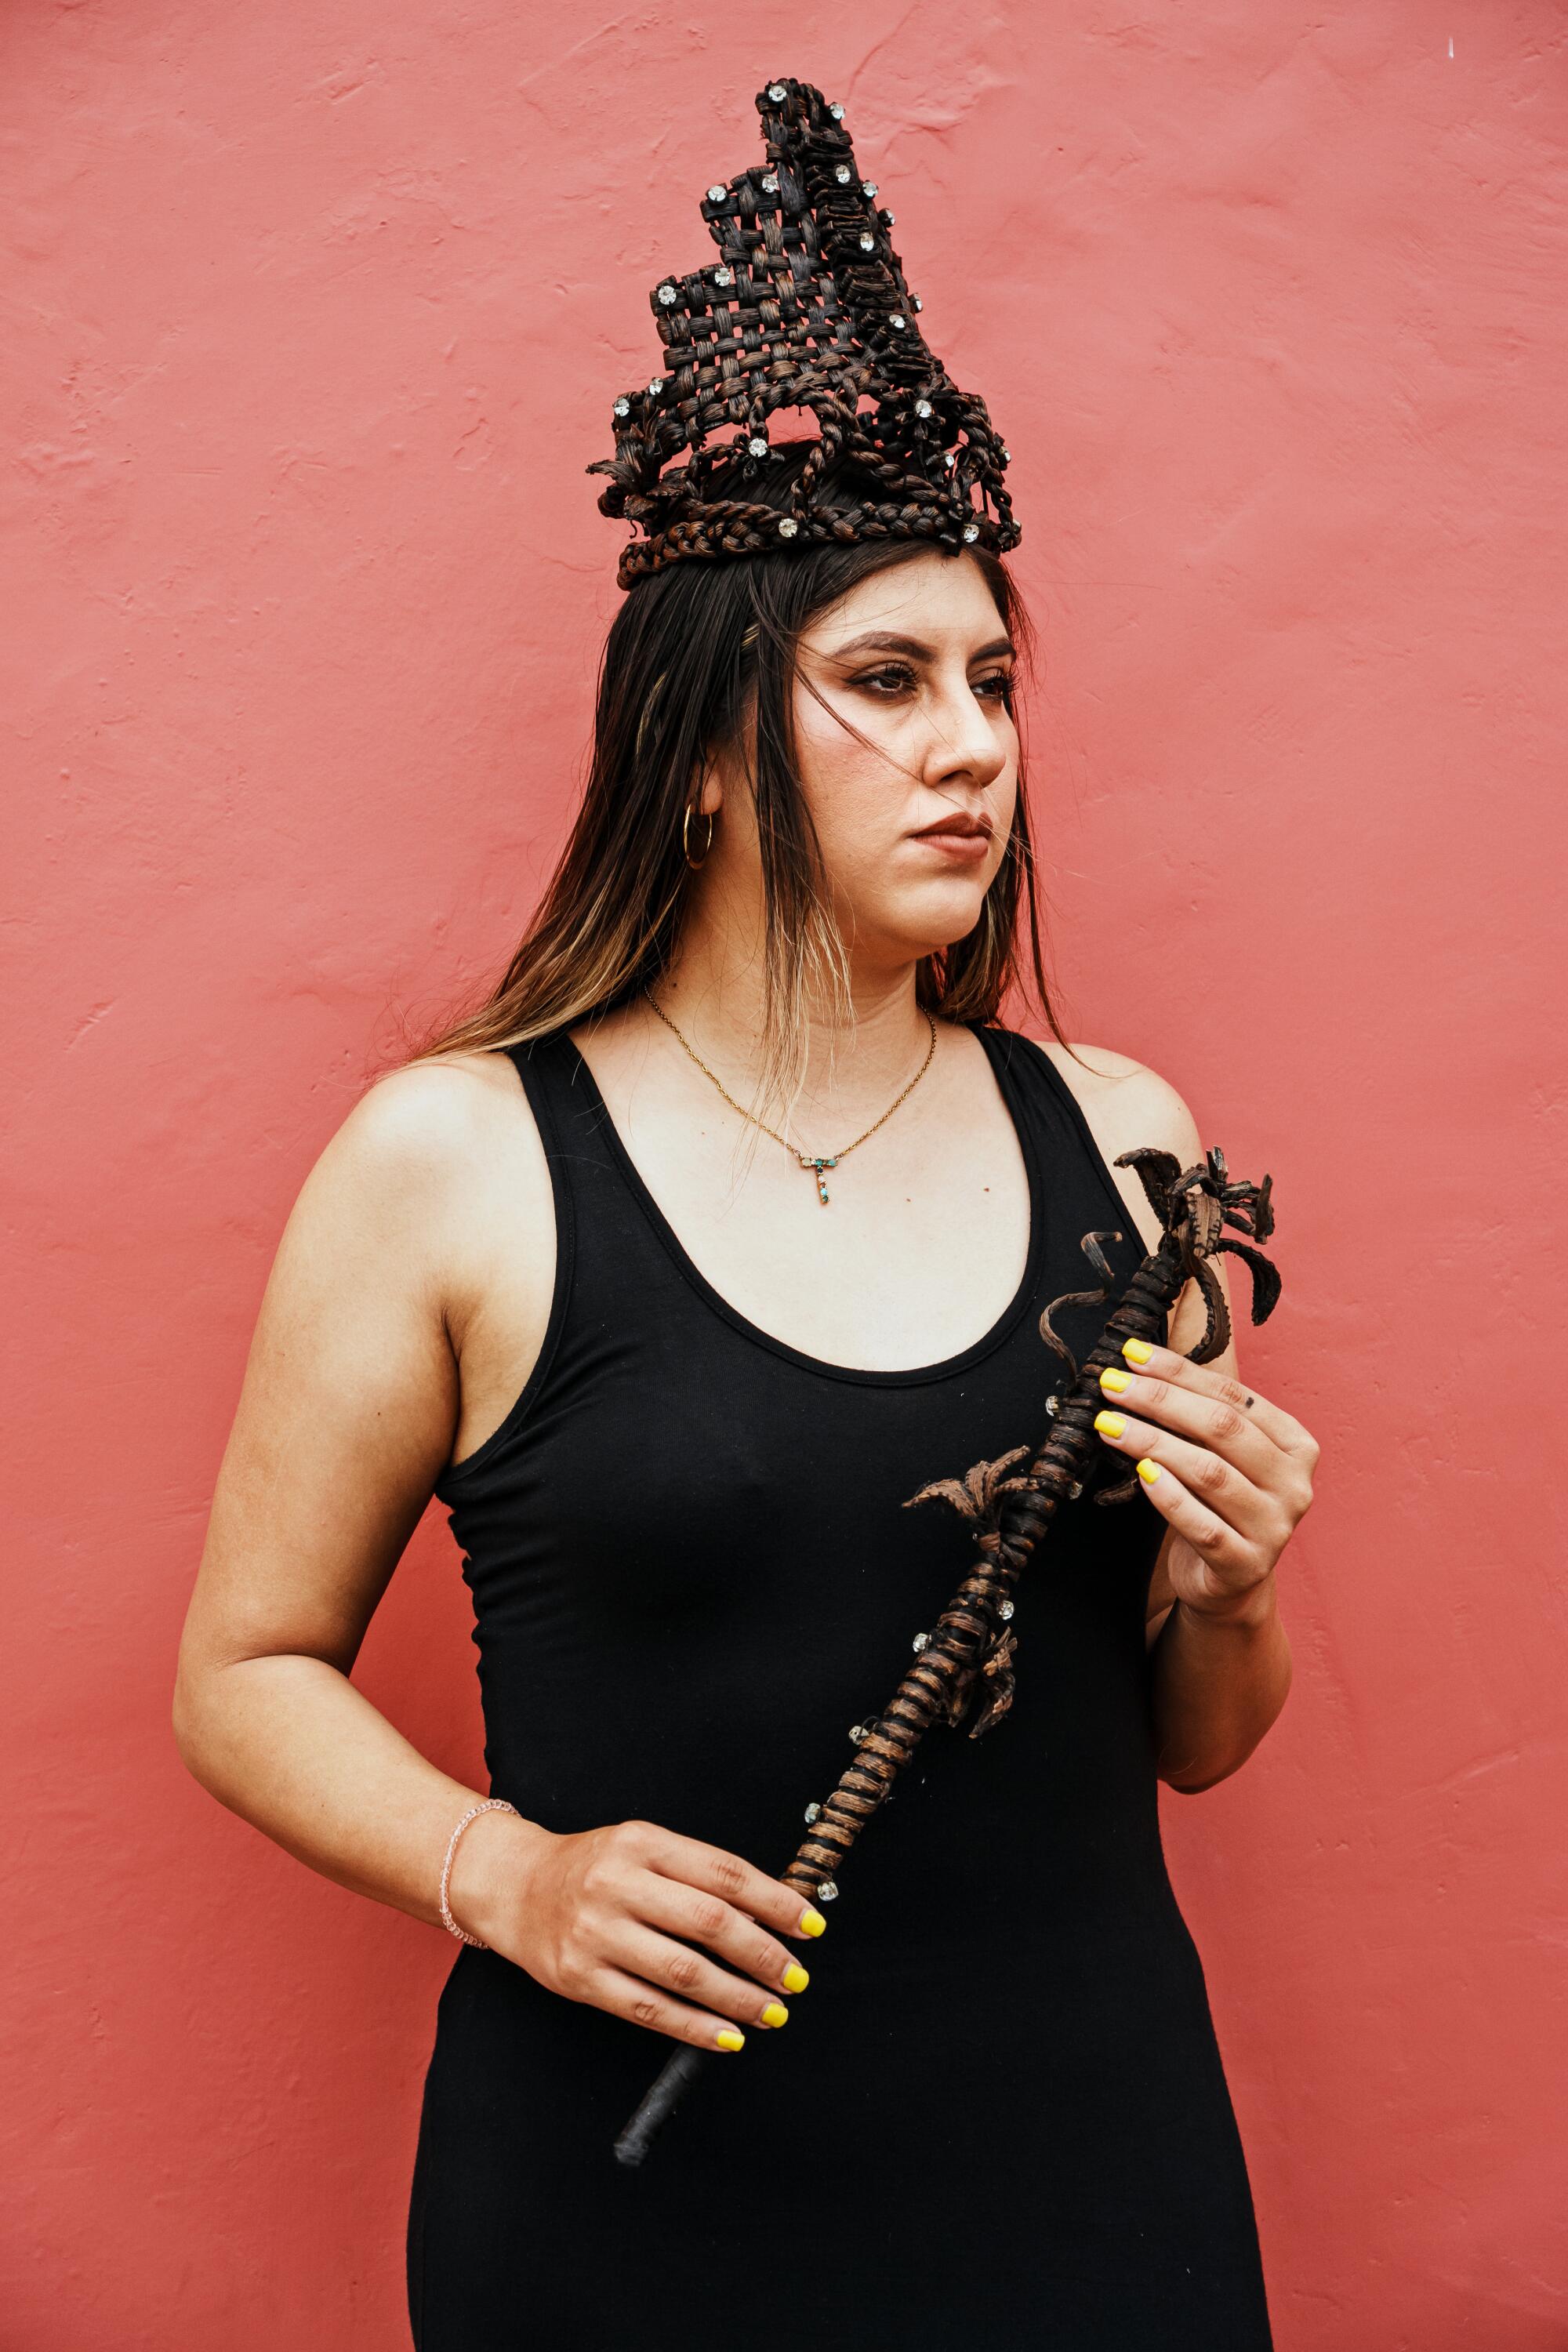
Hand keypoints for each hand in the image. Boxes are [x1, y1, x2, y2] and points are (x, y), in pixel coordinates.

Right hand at [450, 1811, 825, 2052]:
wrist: (513, 1886)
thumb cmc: (592, 1867)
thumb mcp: (642, 1847)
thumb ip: (697, 1874)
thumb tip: (771, 1914)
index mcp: (642, 1842)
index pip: (724, 1873)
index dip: (776, 1902)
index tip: (811, 1926)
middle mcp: (618, 1883)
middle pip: (709, 1923)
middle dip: (764, 1955)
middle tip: (796, 1977)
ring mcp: (596, 1933)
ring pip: (683, 1972)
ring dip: (738, 1998)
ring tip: (772, 2012)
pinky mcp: (580, 1977)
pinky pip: (648, 2010)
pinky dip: (695, 2027)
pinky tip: (727, 2036)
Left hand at [1092, 1338, 1318, 1620]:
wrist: (1228, 1582)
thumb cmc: (1219, 1505)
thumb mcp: (1220, 1456)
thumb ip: (1198, 1417)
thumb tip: (1139, 1366)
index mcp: (1295, 1445)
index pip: (1233, 1396)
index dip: (1179, 1372)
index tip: (1132, 1354)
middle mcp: (1294, 1484)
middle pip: (1222, 1428)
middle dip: (1160, 1400)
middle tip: (1112, 1386)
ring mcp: (1275, 1527)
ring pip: (1209, 1473)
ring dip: (1152, 1442)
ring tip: (1110, 1425)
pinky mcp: (1246, 1565)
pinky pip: (1203, 1525)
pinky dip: (1169, 1496)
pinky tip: (1141, 1474)